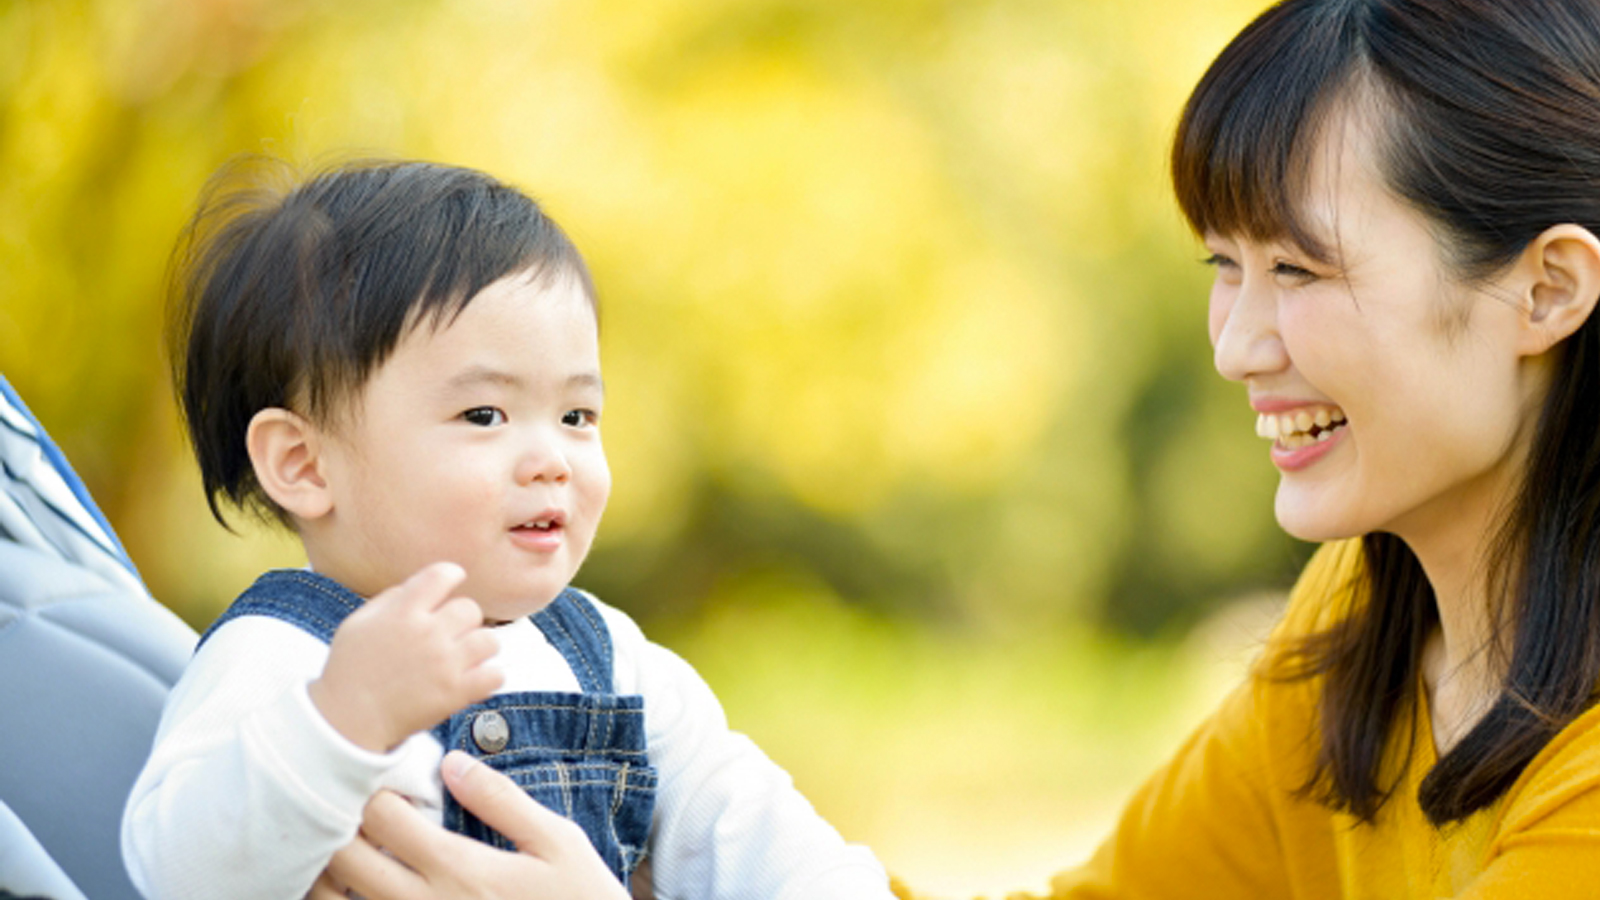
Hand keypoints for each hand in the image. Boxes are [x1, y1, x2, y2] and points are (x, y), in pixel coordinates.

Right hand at [309, 562, 502, 751]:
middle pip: (470, 608)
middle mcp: (428, 633)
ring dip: (479, 648)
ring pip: (489, 640)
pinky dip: (488, 677)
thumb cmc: (351, 670)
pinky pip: (495, 676)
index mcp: (403, 612)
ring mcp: (445, 664)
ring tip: (465, 657)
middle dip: (462, 620)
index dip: (452, 575)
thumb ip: (390, 599)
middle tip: (450, 634)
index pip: (443, 574)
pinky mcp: (456, 693)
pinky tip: (473, 679)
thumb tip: (417, 587)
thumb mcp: (359, 622)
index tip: (452, 583)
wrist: (348, 718)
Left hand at [309, 751, 629, 899]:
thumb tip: (452, 761)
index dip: (373, 784)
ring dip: (332, 868)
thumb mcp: (557, 842)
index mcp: (459, 870)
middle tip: (356, 801)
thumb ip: (501, 800)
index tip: (385, 771)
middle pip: (343, 858)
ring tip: (352, 843)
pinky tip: (366, 883)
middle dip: (339, 821)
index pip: (381, 816)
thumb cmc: (580, 898)